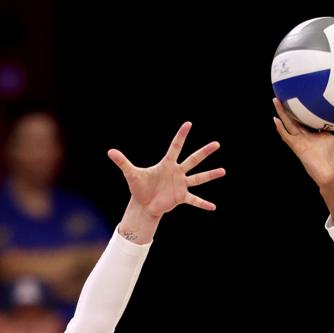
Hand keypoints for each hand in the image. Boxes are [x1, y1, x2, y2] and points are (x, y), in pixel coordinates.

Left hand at [108, 122, 224, 218]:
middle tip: (217, 144)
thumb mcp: (131, 174)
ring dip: (210, 174)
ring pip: (198, 178)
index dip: (181, 136)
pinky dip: (203, 204)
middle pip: (193, 159)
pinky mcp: (181, 197)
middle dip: (204, 152)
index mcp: (166, 164)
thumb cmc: (139, 188)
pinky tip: (213, 207)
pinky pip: (194, 200)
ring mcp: (181, 185)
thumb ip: (123, 162)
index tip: (188, 123)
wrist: (143, 205)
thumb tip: (110, 151)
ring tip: (223, 171)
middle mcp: (177, 172)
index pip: (175, 147)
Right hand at [271, 98, 333, 189]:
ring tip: (275, 100)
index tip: (302, 94)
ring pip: (289, 124)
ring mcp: (301, 142)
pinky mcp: (298, 148)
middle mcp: (308, 136)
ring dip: (281, 113)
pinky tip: (275, 119)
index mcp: (319, 133)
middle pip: (296, 119)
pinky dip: (280, 129)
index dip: (304, 108)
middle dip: (289, 107)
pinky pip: (287, 137)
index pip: (309, 118)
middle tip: (284, 93)